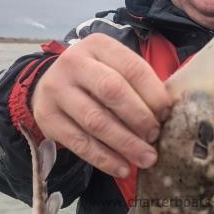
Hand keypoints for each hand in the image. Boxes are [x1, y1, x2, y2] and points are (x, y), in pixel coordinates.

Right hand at [31, 34, 171, 177]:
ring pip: (95, 120)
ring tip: (146, 159)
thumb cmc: (94, 80)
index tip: (166, 115)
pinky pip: (79, 142)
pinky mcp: (47, 118)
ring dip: (125, 143)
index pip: (132, 68)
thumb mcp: (113, 68)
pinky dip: (104, 158)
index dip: (153, 94)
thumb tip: (167, 115)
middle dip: (139, 118)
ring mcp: (56, 90)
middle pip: (112, 91)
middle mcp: (73, 63)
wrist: (48, 86)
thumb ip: (138, 84)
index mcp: (98, 45)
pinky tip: (122, 168)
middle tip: (155, 137)